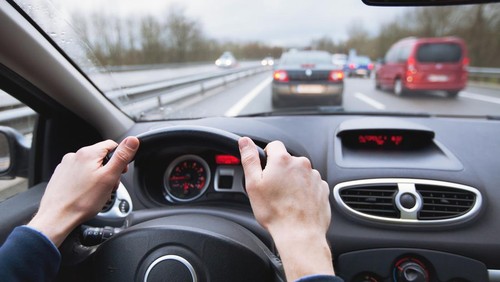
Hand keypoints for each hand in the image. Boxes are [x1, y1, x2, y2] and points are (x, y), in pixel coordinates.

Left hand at [28, 136, 138, 246]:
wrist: (57, 217)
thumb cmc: (82, 201)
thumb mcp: (109, 177)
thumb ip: (122, 157)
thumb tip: (132, 140)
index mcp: (88, 153)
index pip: (112, 145)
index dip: (120, 159)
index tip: (121, 172)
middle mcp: (75, 156)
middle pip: (101, 157)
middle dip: (109, 171)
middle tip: (109, 186)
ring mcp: (66, 166)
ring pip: (90, 166)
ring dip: (98, 177)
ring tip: (97, 193)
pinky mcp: (61, 176)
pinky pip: (79, 174)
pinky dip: (86, 182)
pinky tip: (86, 194)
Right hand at [238, 137, 334, 280]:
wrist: (299, 234)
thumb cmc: (275, 212)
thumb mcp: (253, 184)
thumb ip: (249, 159)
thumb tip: (244, 141)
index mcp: (283, 160)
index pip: (274, 146)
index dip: (267, 157)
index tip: (265, 171)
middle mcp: (301, 164)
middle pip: (287, 161)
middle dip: (280, 172)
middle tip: (273, 190)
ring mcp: (314, 176)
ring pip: (300, 173)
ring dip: (293, 182)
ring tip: (286, 200)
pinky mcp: (322, 189)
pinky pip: (311, 185)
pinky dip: (304, 191)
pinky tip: (297, 204)